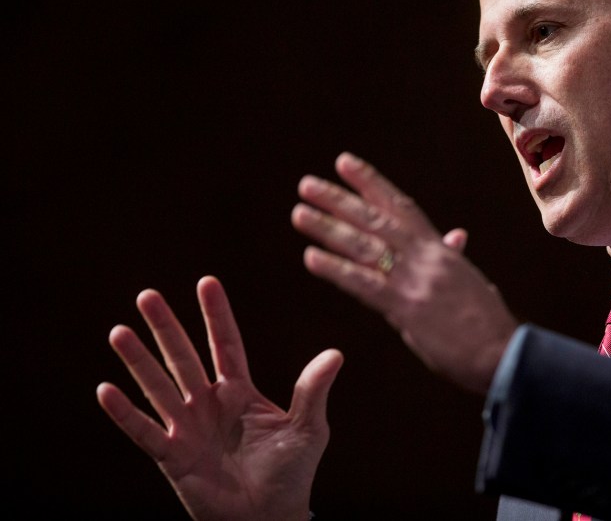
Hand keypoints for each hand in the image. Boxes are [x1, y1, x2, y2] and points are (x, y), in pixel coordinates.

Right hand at [96, 276, 342, 520]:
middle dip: (167, 327)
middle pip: (184, 357)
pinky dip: (125, 413)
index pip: (226, 344)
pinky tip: (106, 389)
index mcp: (241, 392)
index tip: (206, 282)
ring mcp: (188, 428)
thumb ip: (313, 390)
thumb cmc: (291, 475)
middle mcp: (209, 404)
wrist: (269, 520)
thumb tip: (336, 354)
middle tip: (147, 295)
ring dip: (139, 360)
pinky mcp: (172, 458)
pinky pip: (144, 431)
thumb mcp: (307, 429)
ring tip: (119, 331)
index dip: (216, 316)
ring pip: (159, 386)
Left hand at [291, 152, 518, 393]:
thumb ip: (453, 259)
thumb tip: (455, 237)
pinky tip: (311, 257)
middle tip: (307, 184)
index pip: (402, 207)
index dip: (372, 183)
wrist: (505, 354)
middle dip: (340, 199)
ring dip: (329, 228)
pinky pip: (366, 284)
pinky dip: (336, 269)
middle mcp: (428, 257)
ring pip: (366, 245)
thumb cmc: (489, 326)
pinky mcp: (408, 309)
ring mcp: (417, 281)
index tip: (345, 164)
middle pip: (377, 220)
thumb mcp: (470, 283)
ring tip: (300, 213)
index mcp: (442, 252)